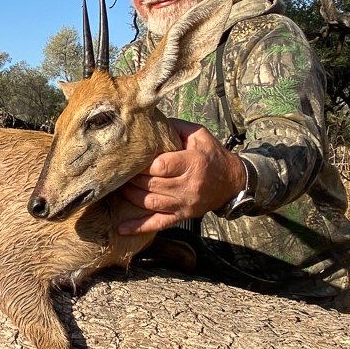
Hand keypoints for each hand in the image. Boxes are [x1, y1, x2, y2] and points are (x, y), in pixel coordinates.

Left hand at [118, 119, 245, 234]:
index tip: (130, 157)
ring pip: (151, 202)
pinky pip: (158, 223)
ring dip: (131, 196)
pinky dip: (139, 227)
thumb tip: (148, 120)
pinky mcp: (182, 215)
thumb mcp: (198, 135)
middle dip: (132, 178)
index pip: (161, 166)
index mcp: (193, 163)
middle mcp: (189, 186)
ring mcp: (185, 203)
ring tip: (118, 187)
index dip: (142, 163)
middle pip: (152, 184)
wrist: (232, 182)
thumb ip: (174, 127)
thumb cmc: (211, 155)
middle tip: (118, 171)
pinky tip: (121, 228)